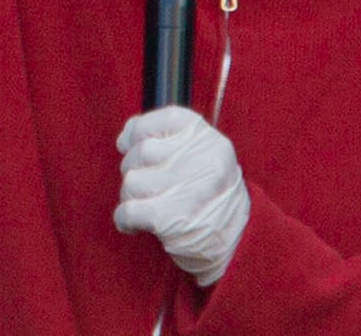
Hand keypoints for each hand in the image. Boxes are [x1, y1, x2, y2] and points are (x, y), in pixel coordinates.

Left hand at [114, 106, 249, 286]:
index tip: (130, 144)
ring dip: (131, 197)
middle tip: (149, 186)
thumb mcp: (203, 155)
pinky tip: (136, 224)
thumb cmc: (209, 195)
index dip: (139, 130)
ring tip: (150, 205)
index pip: (165, 118)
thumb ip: (167, 138)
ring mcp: (188, 190)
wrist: (236, 242)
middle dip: (134, 169)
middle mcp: (203, 160)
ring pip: (131, 182)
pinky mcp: (172, 219)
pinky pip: (127, 210)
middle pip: (142, 152)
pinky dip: (125, 219)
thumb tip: (124, 137)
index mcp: (209, 140)